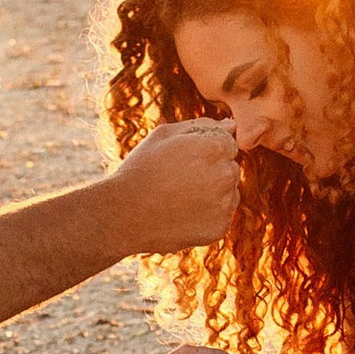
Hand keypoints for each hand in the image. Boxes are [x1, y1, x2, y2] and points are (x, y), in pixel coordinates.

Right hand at [109, 117, 238, 254]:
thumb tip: (230, 125)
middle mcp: (225, 175)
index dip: (205, 151)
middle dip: (213, 171)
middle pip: (231, 169)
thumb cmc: (141, 169)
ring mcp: (224, 204)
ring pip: (229, 193)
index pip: (228, 144)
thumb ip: (202, 126)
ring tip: (180, 198)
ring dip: (213, 194)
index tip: (183, 161)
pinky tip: (183, 214)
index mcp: (213, 147)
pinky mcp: (220, 228)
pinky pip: (222, 217)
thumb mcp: (163, 136)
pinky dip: (208, 216)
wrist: (123, 215)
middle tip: (179, 180)